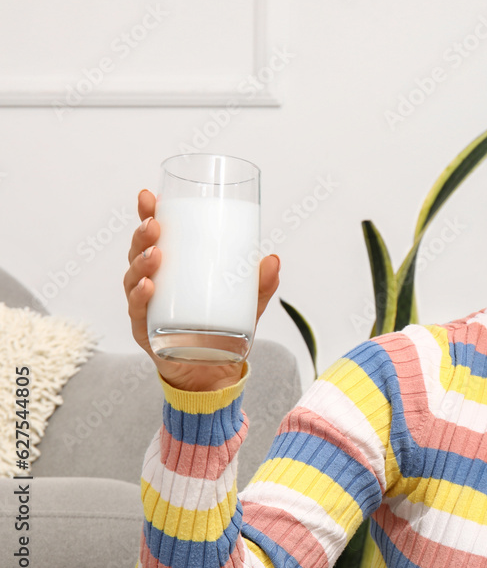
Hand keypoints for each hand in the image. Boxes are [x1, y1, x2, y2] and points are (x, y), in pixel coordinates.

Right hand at [123, 189, 279, 391]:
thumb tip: (273, 259)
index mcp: (172, 269)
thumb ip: (260, 284)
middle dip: (143, 236)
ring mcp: (146, 308)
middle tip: (155, 226)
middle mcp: (151, 284)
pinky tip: (148, 288)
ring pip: (133, 280)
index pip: (154, 238)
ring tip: (156, 254)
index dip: (148, 215)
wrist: (213, 372)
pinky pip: (138, 313)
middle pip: (139, 253)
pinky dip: (140, 299)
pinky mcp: (146, 332)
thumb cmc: (223, 329)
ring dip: (141, 264)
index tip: (149, 196)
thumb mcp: (247, 303)